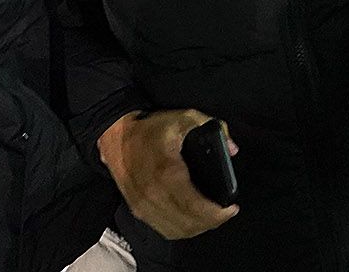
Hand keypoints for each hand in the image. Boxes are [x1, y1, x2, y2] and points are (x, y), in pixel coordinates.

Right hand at [99, 110, 237, 239]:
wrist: (116, 137)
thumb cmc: (151, 129)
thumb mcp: (184, 118)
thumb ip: (213, 127)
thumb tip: (232, 149)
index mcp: (168, 174)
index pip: (196, 206)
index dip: (217, 214)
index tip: (232, 209)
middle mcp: (154, 195)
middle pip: (189, 223)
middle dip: (212, 222)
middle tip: (225, 213)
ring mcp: (144, 206)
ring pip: (176, 231)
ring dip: (198, 228)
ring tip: (212, 217)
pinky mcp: (138, 210)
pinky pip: (163, 229)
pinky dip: (181, 229)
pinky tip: (192, 221)